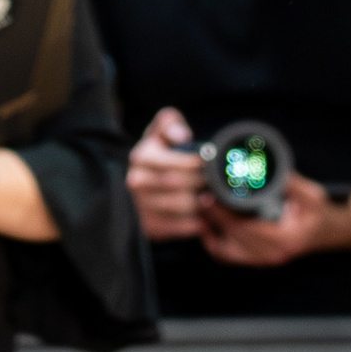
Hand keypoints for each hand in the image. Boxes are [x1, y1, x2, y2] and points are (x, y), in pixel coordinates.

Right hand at [126, 106, 207, 240]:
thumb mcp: (162, 130)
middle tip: (214, 181)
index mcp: (140, 157)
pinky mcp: (148, 226)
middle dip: (201, 182)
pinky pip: (178, 227)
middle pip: (178, 185)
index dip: (196, 164)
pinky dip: (195, 223)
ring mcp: (140, 206)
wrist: (145, 180)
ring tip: (212, 197)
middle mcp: (136, 182)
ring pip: (181, 207)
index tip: (209, 162)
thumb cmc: (160, 151)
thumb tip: (182, 137)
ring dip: (201, 204)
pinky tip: (204, 217)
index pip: (174, 162)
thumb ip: (171, 123)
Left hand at [199, 172, 340, 266]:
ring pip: (227, 253)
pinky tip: (207, 227)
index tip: (211, 197)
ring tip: (202, 211)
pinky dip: (215, 244)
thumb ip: (292, 184)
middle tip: (201, 198)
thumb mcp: (313, 196)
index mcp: (285, 240)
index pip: (247, 230)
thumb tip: (270, 169)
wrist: (328, 232)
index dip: (225, 215)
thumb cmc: (319, 214)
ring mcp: (264, 261)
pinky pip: (230, 257)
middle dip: (214, 220)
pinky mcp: (258, 260)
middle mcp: (273, 255)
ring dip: (210, 234)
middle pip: (233, 240)